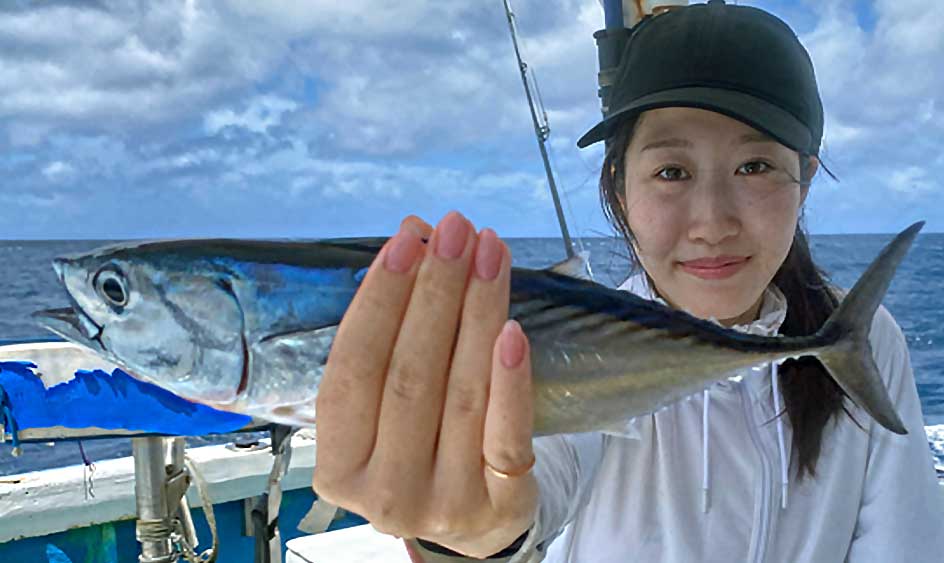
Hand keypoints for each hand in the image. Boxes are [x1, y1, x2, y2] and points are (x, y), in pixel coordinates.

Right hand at [314, 211, 537, 557]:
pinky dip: (510, 380)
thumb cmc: (418, 449)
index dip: (379, 299)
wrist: (471, 523)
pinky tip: (513, 330)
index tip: (406, 240)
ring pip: (459, 391)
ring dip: (476, 311)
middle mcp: (385, 491)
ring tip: (490, 252)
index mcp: (339, 463)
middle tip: (455, 229)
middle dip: (434, 290)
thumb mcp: (383, 413)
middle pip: (408, 374)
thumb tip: (415, 246)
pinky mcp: (500, 503)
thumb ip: (389, 344)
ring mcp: (444, 502)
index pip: (352, 368)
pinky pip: (506, 434)